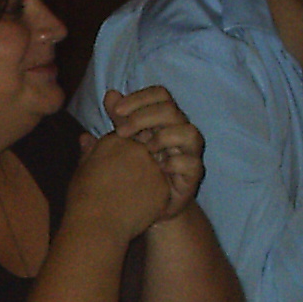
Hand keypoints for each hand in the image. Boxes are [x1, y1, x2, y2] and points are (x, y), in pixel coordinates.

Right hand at [68, 124, 172, 241]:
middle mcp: (137, 149)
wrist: (96, 226)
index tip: (112, 171)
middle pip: (143, 151)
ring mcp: (153, 167)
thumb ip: (89, 151)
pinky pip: (162, 188)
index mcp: (115, 140)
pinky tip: (138, 207)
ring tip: (128, 198)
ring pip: (155, 168)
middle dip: (135, 165)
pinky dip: (153, 197)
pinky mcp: (164, 186)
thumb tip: (86, 137)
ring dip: (146, 180)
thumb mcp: (81, 170)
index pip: (125, 139)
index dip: (119, 156)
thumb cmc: (83, 199)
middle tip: (122, 186)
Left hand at [103, 86, 203, 220]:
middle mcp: (179, 131)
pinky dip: (174, 163)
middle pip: (171, 110)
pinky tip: (157, 167)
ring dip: (164, 137)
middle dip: (144, 117)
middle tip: (121, 132)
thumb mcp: (122, 143)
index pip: (159, 95)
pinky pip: (192, 163)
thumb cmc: (134, 171)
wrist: (146, 206)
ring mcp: (189, 153)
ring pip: (189, 132)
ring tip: (144, 149)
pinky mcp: (193, 175)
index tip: (116, 110)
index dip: (140, 98)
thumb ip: (119, 120)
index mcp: (163, 120)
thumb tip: (110, 94)